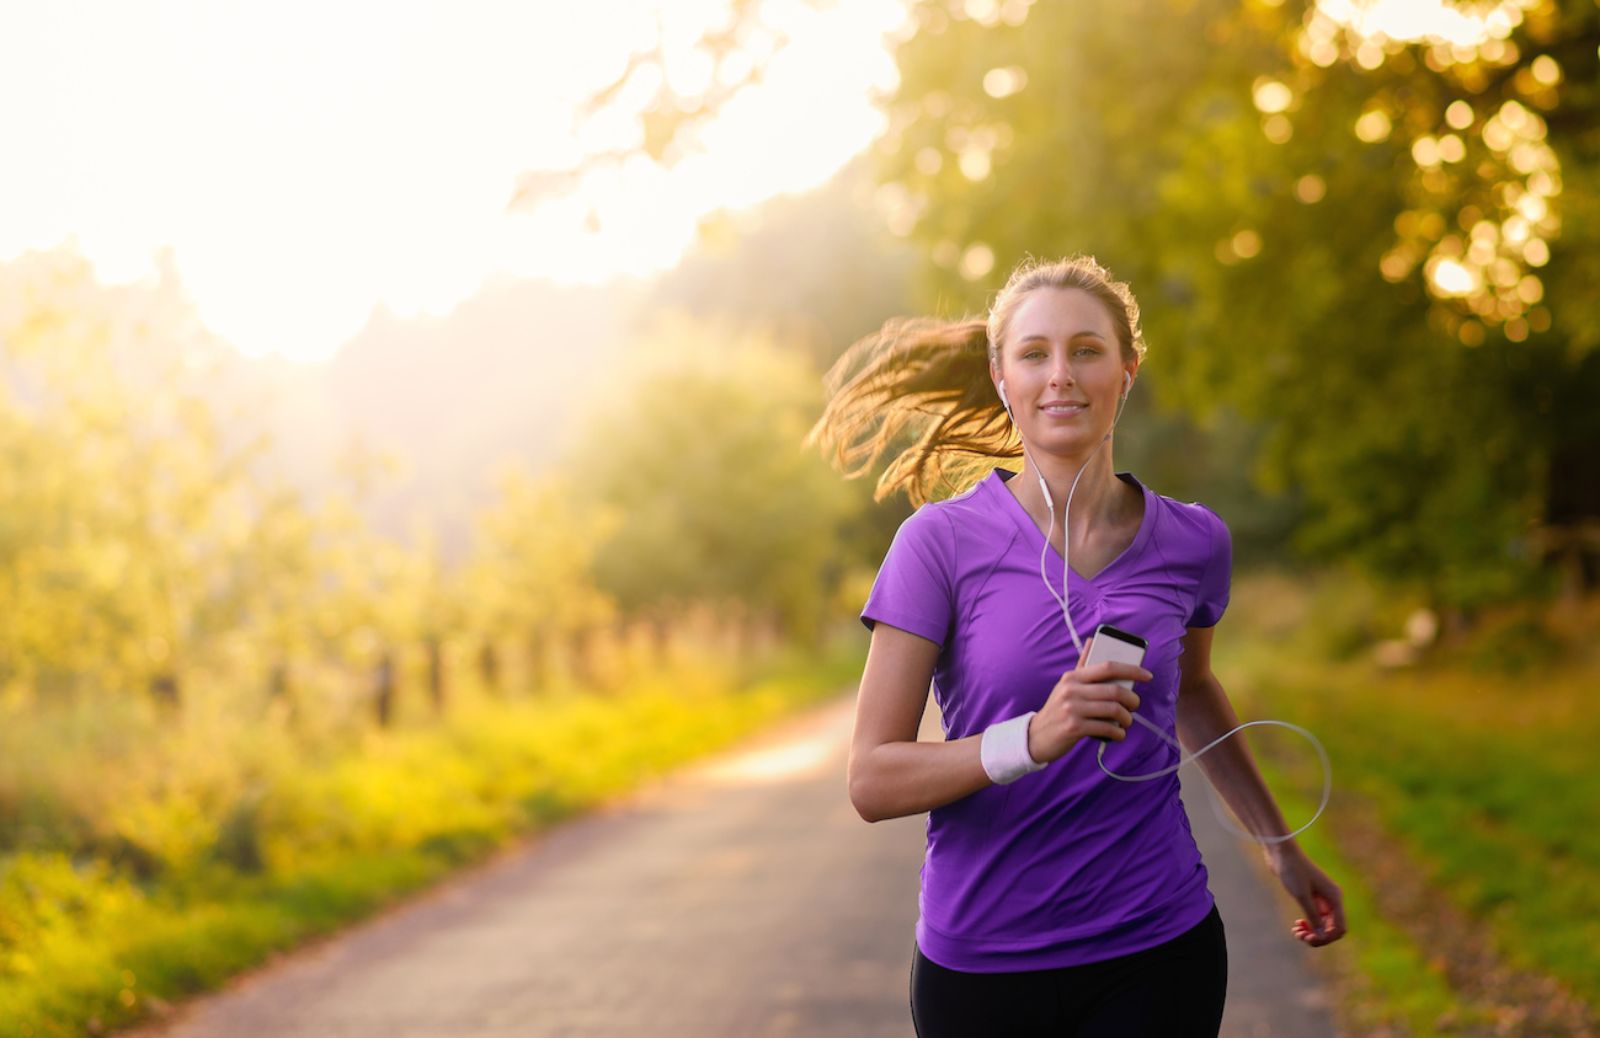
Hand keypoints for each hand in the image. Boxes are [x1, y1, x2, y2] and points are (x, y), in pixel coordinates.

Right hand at [1027, 636, 1152, 764]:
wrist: (1036, 736)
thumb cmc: (1057, 710)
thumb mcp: (1066, 685)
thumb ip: (1082, 665)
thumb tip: (1093, 640)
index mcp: (1072, 677)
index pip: (1108, 667)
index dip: (1131, 670)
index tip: (1147, 675)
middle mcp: (1071, 690)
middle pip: (1114, 690)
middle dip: (1132, 700)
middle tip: (1135, 706)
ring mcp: (1072, 709)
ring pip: (1114, 710)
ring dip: (1127, 718)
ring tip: (1127, 721)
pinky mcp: (1074, 728)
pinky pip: (1107, 728)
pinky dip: (1118, 733)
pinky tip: (1118, 734)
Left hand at [1268, 846, 1346, 946]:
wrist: (1281, 853)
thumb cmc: (1292, 871)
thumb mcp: (1302, 895)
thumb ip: (1313, 916)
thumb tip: (1321, 936)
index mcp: (1334, 897)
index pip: (1339, 927)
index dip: (1326, 937)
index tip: (1309, 938)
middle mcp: (1331, 899)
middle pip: (1331, 928)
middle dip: (1317, 936)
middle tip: (1300, 936)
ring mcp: (1322, 899)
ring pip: (1322, 924)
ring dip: (1312, 932)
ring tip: (1296, 932)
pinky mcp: (1312, 897)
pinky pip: (1315, 917)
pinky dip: (1308, 924)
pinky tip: (1297, 925)